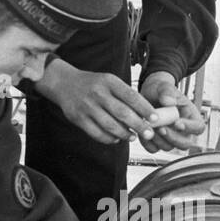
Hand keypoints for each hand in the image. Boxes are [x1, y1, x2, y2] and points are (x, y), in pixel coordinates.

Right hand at [36, 59, 162, 144]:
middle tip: (149, 134)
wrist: (64, 83)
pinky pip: (96, 133)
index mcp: (109, 81)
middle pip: (122, 113)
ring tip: (132, 137)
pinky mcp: (78, 118)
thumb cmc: (93, 84)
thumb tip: (145, 114)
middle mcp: (98, 93)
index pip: (131, 96)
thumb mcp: (109, 81)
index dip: (145, 109)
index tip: (155, 119)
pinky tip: (116, 138)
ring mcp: (87, 106)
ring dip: (124, 134)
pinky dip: (109, 139)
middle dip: (138, 125)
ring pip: (110, 125)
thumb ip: (125, 95)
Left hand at [137, 72, 205, 152]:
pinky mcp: (157, 140)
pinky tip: (142, 131)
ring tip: (149, 126)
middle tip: (161, 128)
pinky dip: (147, 142)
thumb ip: (168, 92)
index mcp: (191, 116)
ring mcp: (170, 136)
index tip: (176, 122)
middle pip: (185, 143)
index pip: (198, 127)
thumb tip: (168, 102)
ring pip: (168, 147)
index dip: (189, 128)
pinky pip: (154, 148)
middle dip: (172, 138)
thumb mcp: (165, 86)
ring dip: (158, 139)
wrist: (149, 93)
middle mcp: (183, 130)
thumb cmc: (161, 89)